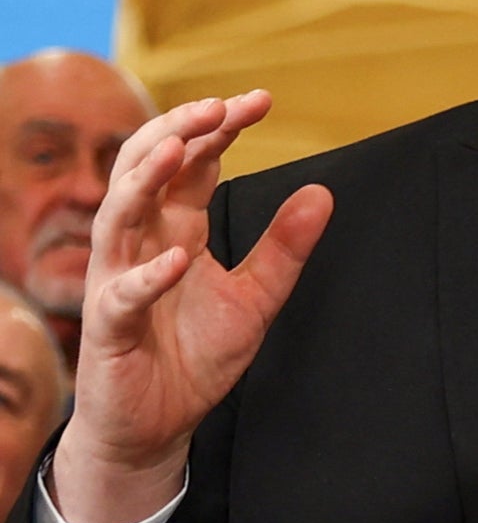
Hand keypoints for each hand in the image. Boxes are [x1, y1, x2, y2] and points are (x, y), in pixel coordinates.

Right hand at [53, 92, 332, 522]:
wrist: (159, 422)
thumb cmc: (196, 355)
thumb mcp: (258, 297)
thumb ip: (286, 247)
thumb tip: (322, 192)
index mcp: (176, 228)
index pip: (192, 163)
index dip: (220, 128)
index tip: (259, 100)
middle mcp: (141, 242)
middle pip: (147, 169)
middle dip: (180, 131)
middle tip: (220, 107)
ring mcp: (118, 278)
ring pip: (119, 214)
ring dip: (147, 179)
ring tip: (180, 147)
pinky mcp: (110, 325)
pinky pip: (123, 294)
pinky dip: (148, 275)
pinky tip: (176, 260)